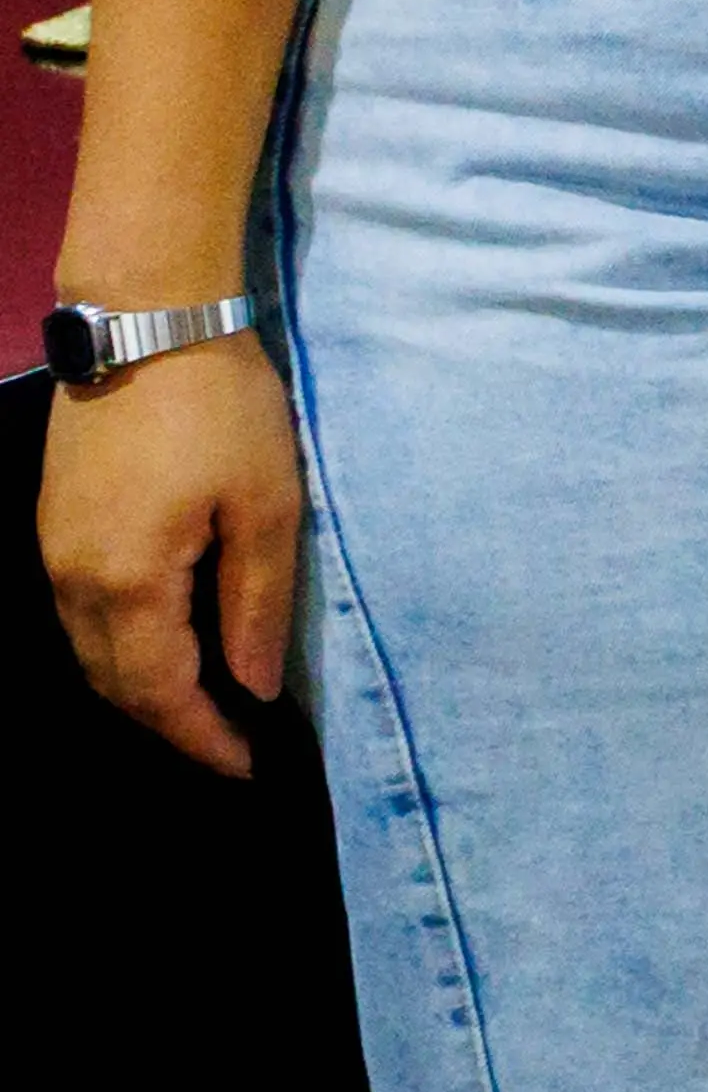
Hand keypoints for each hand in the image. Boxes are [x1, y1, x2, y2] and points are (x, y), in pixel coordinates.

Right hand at [36, 332, 302, 779]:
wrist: (146, 324)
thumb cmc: (222, 411)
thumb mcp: (269, 506)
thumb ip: (258, 603)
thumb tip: (254, 685)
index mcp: (129, 583)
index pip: (160, 693)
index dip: (202, 739)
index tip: (248, 767)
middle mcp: (74, 580)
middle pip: (114, 683)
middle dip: (170, 725)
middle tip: (230, 745)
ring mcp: (54, 552)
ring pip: (91, 652)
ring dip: (143, 688)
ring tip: (205, 706)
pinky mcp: (54, 524)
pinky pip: (82, 615)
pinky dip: (123, 647)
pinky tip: (168, 643)